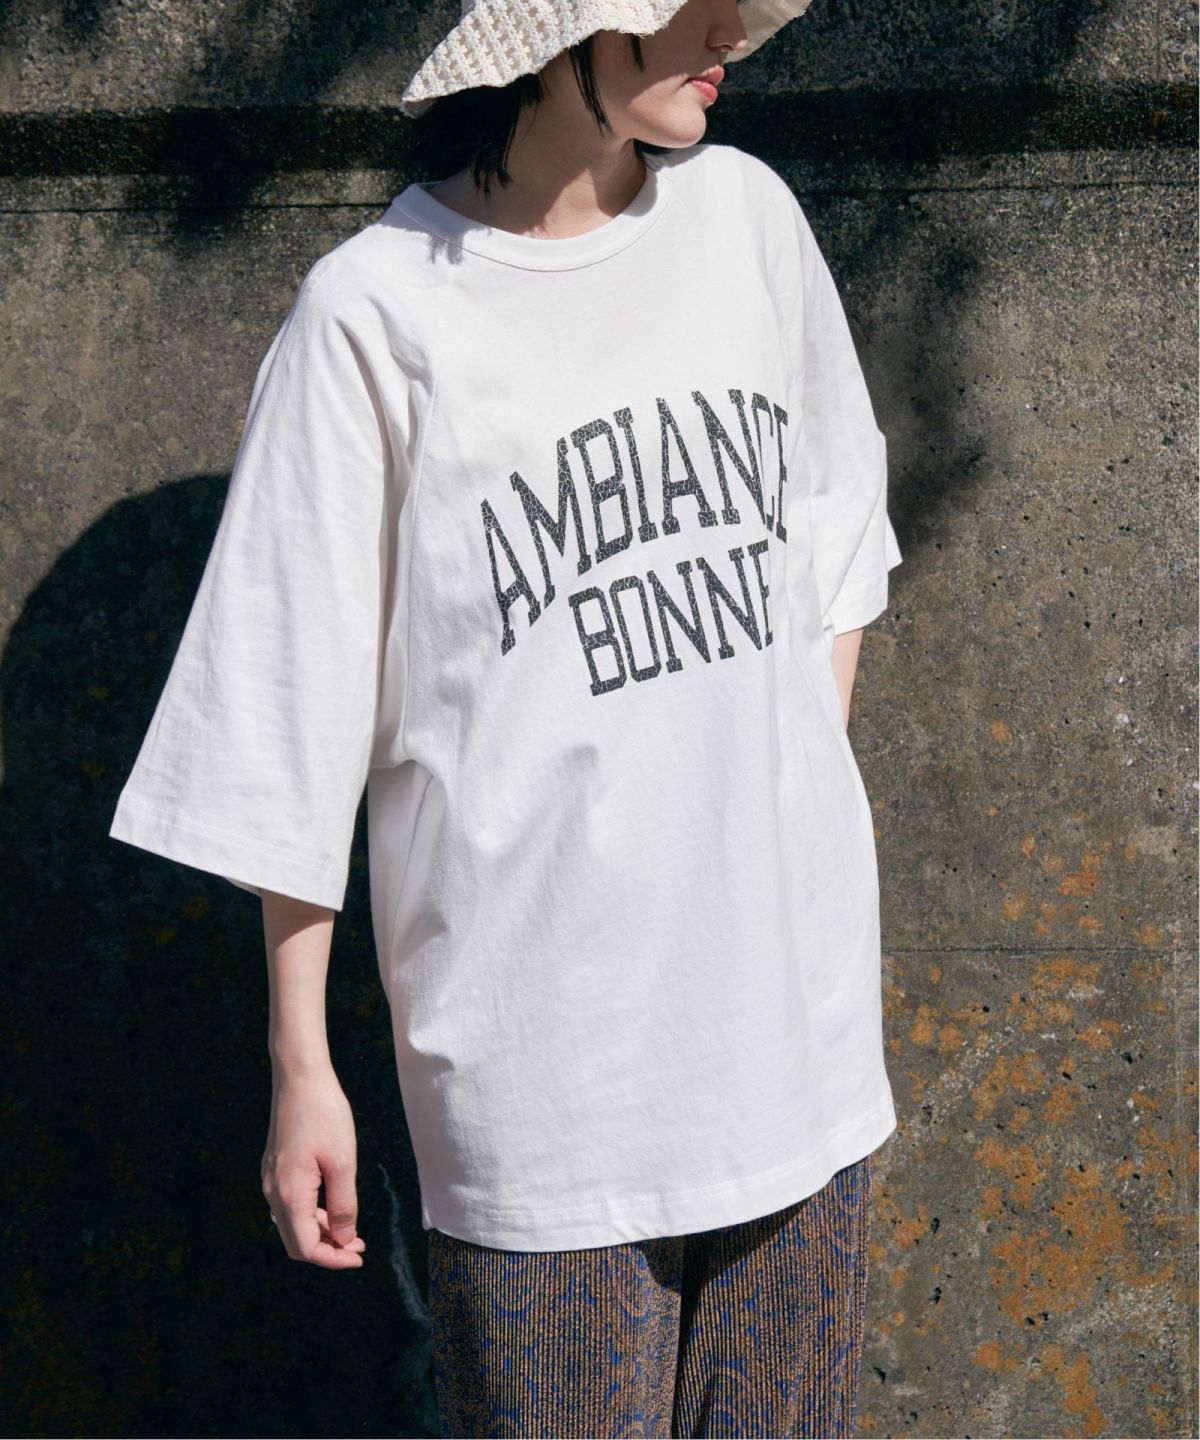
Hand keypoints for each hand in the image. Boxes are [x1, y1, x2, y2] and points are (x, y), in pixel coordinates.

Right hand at [261, 1066, 366, 1268]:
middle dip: (327, 1250)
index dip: (333, 1259)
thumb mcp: (343, 1162)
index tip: (359, 1257)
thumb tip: (345, 1239)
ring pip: (293, 1223)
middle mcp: (274, 1192)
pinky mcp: (276, 1167)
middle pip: (296, 1241)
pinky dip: (313, 1214)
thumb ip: (344, 1205)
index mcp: (290, 1195)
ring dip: (321, 1232)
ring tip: (352, 1230)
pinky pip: (291, 1204)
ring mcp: (272, 1179)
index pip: (306, 1247)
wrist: (299, 1077)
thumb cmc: (324, 1115)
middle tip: (358, 1248)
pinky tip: (334, 1207)